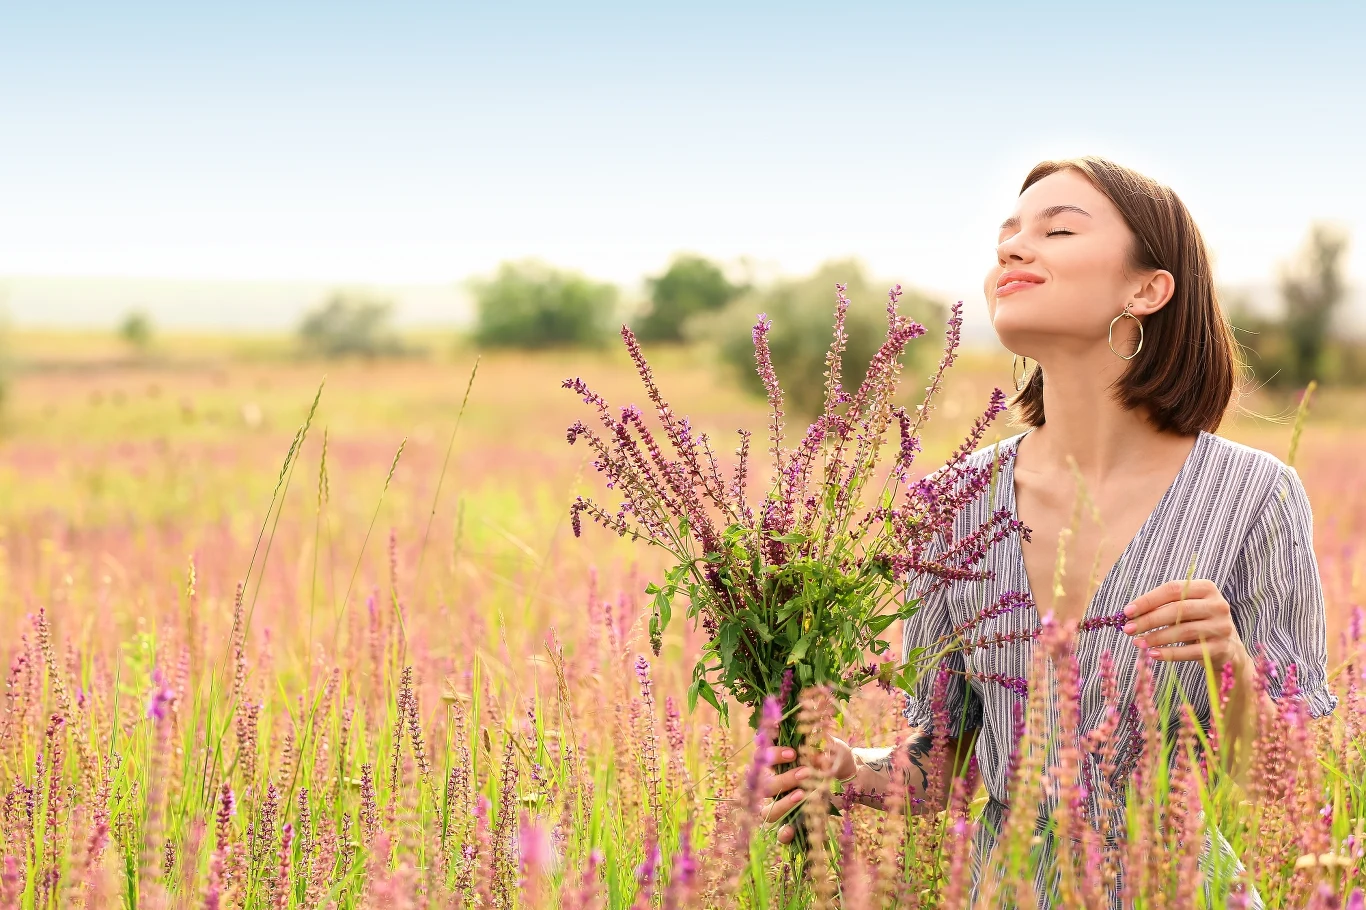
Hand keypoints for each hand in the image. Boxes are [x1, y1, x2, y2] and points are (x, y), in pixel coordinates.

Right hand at [758, 737, 855, 844]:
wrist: (850, 777)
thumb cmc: (836, 758)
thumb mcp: (834, 749)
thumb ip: (825, 747)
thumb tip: (815, 756)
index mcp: (780, 763)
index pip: (761, 756)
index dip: (772, 755)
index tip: (792, 753)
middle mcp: (777, 785)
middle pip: (765, 785)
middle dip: (784, 779)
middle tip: (805, 773)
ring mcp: (784, 805)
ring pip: (767, 811)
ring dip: (783, 804)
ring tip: (802, 796)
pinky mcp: (795, 823)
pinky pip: (780, 833)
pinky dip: (783, 833)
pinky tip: (791, 830)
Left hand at [1122, 579, 1250, 672]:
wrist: (1228, 649)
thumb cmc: (1198, 623)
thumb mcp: (1186, 609)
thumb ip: (1164, 607)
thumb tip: (1130, 614)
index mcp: (1207, 588)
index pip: (1173, 589)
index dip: (1148, 600)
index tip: (1127, 611)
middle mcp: (1218, 605)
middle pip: (1177, 610)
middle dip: (1148, 620)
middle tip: (1128, 629)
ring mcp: (1222, 627)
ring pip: (1183, 631)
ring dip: (1156, 637)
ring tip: (1138, 642)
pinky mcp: (1222, 648)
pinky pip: (1190, 651)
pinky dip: (1169, 654)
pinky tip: (1153, 654)